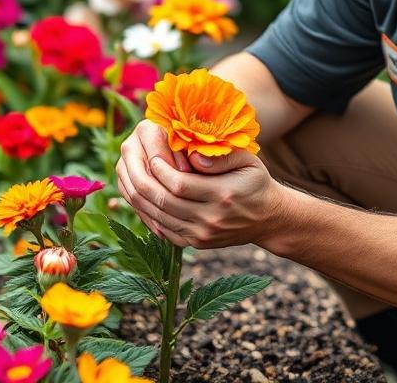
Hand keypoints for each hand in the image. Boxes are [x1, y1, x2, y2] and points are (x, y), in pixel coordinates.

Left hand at [116, 119, 281, 247]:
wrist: (268, 218)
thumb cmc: (255, 182)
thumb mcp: (246, 160)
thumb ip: (219, 156)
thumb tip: (190, 155)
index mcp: (224, 195)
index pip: (179, 184)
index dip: (159, 169)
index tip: (151, 153)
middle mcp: (211, 219)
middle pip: (164, 202)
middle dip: (142, 179)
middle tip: (131, 160)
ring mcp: (201, 235)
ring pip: (158, 217)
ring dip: (138, 196)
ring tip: (129, 175)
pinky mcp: (195, 243)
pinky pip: (162, 230)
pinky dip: (146, 213)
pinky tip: (138, 196)